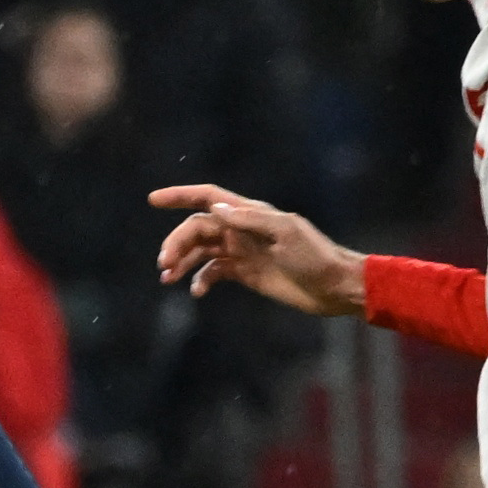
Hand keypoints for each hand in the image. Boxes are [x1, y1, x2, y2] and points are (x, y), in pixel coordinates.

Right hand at [148, 185, 363, 310]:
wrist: (334, 287)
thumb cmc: (315, 257)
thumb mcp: (286, 234)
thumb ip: (251, 220)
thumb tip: (216, 207)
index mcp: (250, 213)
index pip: (208, 197)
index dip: (180, 196)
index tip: (153, 200)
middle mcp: (242, 229)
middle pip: (197, 228)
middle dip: (177, 242)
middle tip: (164, 264)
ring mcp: (243, 251)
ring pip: (201, 251)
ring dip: (182, 262)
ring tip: (168, 278)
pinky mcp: (246, 273)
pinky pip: (215, 272)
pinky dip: (201, 280)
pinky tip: (197, 292)